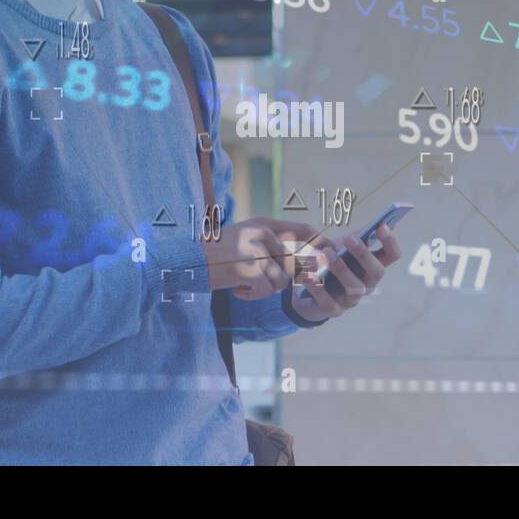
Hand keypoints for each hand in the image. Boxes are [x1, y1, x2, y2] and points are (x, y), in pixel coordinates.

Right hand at [204, 217, 334, 300]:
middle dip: (286, 279)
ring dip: (264, 289)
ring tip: (244, 284)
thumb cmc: (217, 254)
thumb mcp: (245, 240)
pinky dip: (252, 295)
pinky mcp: (247, 269)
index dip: (322, 243)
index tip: (333, 254)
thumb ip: (272, 247)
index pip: (304, 230)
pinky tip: (237, 290)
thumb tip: (304, 266)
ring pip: (280, 280)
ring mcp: (255, 250)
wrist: (186, 261)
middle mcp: (262, 233)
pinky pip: (265, 290)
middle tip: (262, 281)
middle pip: (294, 263)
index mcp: (264, 223)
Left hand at [291, 223, 401, 321]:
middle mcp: (367, 285)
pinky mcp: (333, 310)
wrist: (308, 293)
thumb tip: (378, 220)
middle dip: (364, 254)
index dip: (390, 241)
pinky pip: (327, 301)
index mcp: (373, 267)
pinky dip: (318, 287)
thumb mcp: (343, 249)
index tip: (382, 226)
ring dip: (341, 268)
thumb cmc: (331, 266)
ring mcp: (351, 300)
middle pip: (376, 271)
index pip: (392, 255)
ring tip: (326, 252)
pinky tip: (308, 275)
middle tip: (349, 238)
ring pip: (354, 287)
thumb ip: (358, 237)